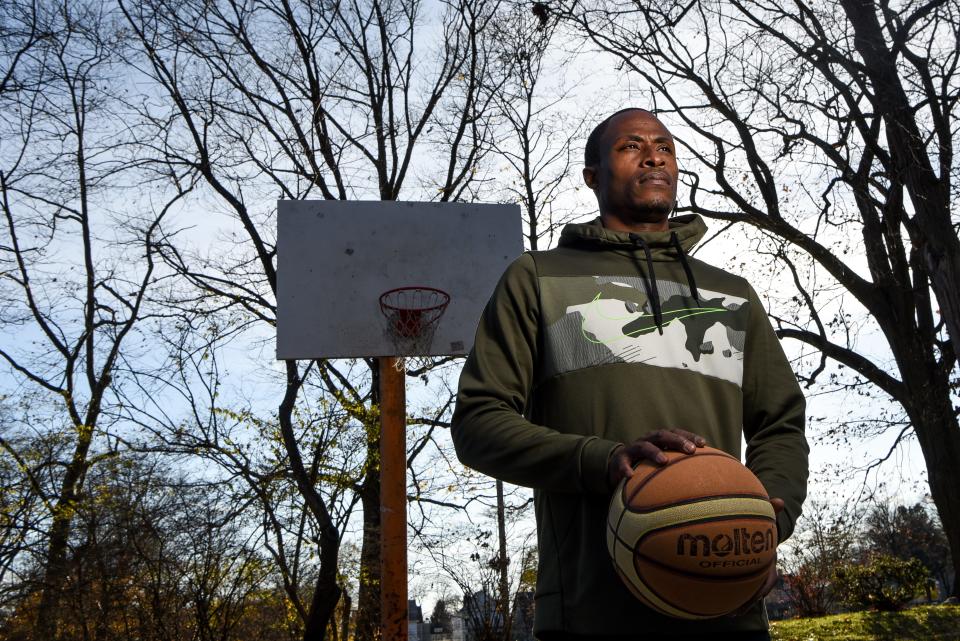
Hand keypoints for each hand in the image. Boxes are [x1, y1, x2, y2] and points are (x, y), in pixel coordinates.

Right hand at [607, 428, 706, 487]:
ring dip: (654, 452)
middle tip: (690, 450)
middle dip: (677, 441)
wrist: (616, 466)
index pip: (676, 433)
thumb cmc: (645, 465)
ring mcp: (632, 449)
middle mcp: (646, 440)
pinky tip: (630, 475)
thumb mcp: (661, 460)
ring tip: (664, 461)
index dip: (689, 436)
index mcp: (658, 439)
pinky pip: (622, 463)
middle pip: (662, 435)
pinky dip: (626, 468)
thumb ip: (678, 463)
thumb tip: (705, 472)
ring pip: (643, 446)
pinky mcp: (620, 460)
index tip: (703, 444)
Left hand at [732, 497, 784, 615]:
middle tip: (734, 612)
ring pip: (748, 594)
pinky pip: (737, 587)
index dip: (762, 589)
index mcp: (770, 561)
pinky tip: (714, 601)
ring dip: (738, 604)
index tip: (755, 597)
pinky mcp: (742, 575)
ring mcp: (753, 575)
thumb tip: (779, 500)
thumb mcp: (766, 518)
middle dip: (747, 603)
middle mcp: (763, 572)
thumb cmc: (762, 525)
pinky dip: (728, 595)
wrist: (762, 532)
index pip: (769, 579)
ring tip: (726, 614)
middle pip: (757, 593)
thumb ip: (770, 510)